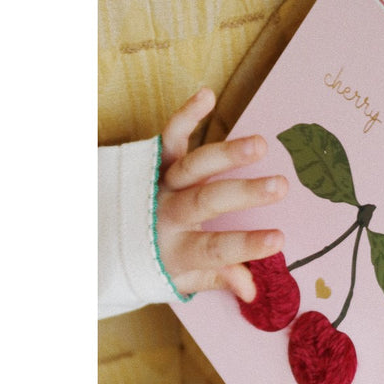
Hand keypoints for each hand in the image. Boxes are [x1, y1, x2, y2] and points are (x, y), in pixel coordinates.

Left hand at [156, 88, 288, 300]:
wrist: (103, 239)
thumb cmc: (154, 261)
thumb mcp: (183, 279)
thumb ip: (218, 279)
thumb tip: (249, 288)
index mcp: (176, 250)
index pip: (215, 250)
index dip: (246, 246)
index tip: (279, 239)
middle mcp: (167, 214)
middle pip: (206, 202)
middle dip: (244, 194)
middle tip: (280, 186)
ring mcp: (160, 184)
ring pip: (193, 167)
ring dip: (226, 153)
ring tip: (260, 145)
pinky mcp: (155, 161)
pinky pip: (170, 137)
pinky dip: (186, 115)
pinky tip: (208, 95)